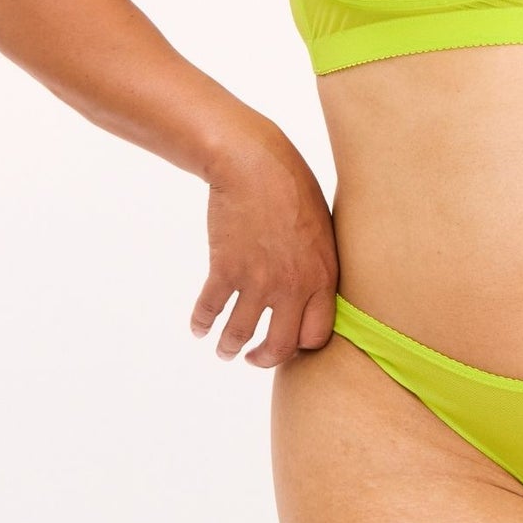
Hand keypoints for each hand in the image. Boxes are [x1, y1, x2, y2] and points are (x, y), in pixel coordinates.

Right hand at [191, 132, 338, 368]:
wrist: (254, 163)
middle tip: (253, 358)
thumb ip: (319, 266)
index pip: (317, 335)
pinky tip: (198, 327)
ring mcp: (257, 280)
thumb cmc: (294, 188)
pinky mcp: (225, 269)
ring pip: (240, 334)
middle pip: (280, 346)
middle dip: (264, 359)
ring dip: (228, 348)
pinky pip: (210, 309)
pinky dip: (201, 323)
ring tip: (223, 350)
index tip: (289, 344)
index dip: (302, 346)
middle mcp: (292, 287)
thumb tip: (311, 293)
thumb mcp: (324, 230)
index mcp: (322, 277)